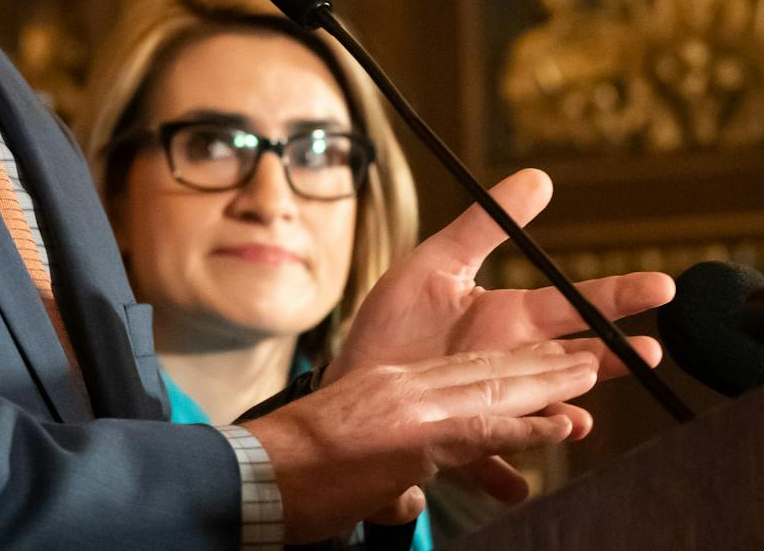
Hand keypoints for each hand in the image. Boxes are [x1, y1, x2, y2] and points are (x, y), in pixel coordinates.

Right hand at [244, 342, 597, 542]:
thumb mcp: (355, 462)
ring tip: (590, 375)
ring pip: (493, 389)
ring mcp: (412, 411)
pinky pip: (481, 430)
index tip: (548, 360)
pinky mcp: (414, 439)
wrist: (264, 468)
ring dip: (546, 385)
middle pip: (486, 371)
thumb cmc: (297, 472)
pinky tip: (559, 425)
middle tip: (589, 356)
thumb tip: (409, 498)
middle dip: (540, 366)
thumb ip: (389, 475)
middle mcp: (406, 389)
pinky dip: (525, 428)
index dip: (509, 365)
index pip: (462, 371)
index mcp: (390, 388)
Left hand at [325, 168, 673, 518]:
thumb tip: (540, 177)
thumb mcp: (437, 262)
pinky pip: (489, 464)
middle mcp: (510, 365)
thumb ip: (486, 223)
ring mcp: (491, 404)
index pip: (573, 305)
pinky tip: (514, 480)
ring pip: (541, 414)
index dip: (617, 295)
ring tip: (578, 418)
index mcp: (509, 322)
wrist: (352, 374)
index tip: (661, 287)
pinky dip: (503, 474)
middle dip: (612, 358)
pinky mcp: (460, 440)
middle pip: (572, 360)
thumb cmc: (397, 321)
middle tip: (648, 352)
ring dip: (562, 418)